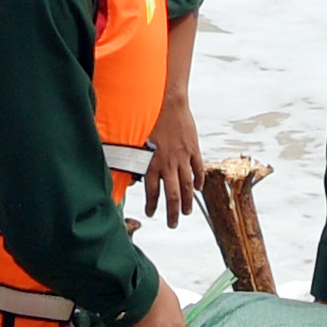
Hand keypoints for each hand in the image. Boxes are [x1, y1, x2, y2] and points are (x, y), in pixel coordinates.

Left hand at [146, 95, 204, 224]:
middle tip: (172, 224)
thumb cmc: (147, 118)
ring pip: (187, 185)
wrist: (168, 102)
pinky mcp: (193, 148)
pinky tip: (198, 188)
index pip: (152, 192)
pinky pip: (198, 168)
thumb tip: (127, 172)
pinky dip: (199, 180)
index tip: (151, 213)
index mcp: (151, 163)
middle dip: (172, 212)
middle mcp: (168, 164)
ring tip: (187, 212)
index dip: (152, 205)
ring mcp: (183, 157)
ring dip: (187, 201)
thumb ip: (134, 159)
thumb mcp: (135, 140)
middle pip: (172, 195)